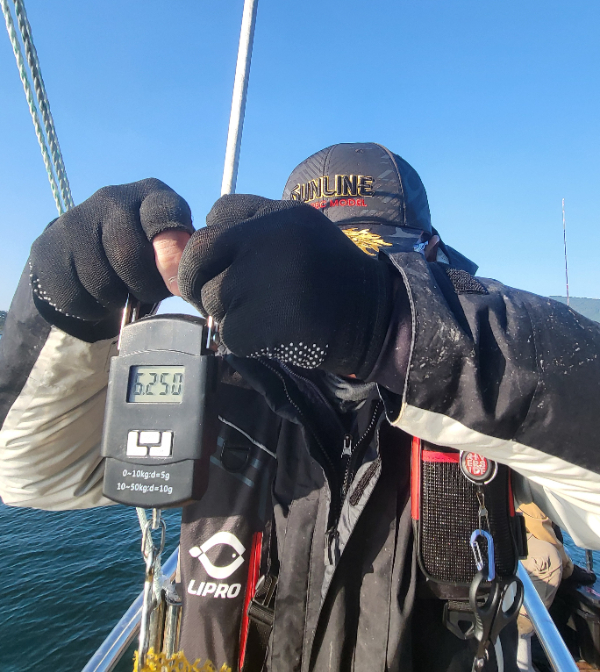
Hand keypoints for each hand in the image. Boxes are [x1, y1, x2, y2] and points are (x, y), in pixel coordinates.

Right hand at [29, 178, 192, 340]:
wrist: (88, 254)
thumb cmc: (146, 255)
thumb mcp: (171, 250)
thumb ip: (181, 259)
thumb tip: (181, 284)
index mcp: (151, 194)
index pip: (164, 213)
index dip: (171, 252)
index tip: (174, 282)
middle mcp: (112, 197)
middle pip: (128, 254)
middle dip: (145, 286)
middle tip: (149, 292)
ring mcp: (75, 220)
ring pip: (101, 280)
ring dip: (118, 298)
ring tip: (124, 290)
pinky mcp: (47, 248)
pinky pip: (76, 294)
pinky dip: (92, 307)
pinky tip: (97, 294)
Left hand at [178, 195, 392, 377]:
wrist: (375, 318)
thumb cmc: (334, 278)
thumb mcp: (304, 233)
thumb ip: (259, 230)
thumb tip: (206, 249)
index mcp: (278, 215)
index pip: (218, 213)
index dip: (214, 242)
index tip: (221, 261)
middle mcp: (266, 241)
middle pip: (200, 254)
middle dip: (197, 278)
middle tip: (212, 294)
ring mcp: (261, 281)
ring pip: (212, 298)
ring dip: (229, 311)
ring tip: (265, 314)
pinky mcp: (260, 322)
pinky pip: (228, 332)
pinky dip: (245, 339)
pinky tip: (274, 334)